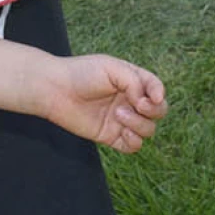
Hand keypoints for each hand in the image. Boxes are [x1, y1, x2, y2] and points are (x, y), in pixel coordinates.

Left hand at [42, 54, 166, 153]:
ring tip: (118, 114)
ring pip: (148, 129)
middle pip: (158, 112)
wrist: (56, 90)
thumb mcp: (112, 68)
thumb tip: (146, 102)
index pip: (156, 88)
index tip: (153, 97)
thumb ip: (136, 82)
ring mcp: (122, 119)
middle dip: (154, 111)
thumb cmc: (83, 74)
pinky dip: (134, 141)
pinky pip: (134, 146)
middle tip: (137, 105)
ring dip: (139, 124)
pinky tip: (122, 131)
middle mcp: (129, 100)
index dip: (159, 93)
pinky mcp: (112, 136)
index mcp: (130, 80)